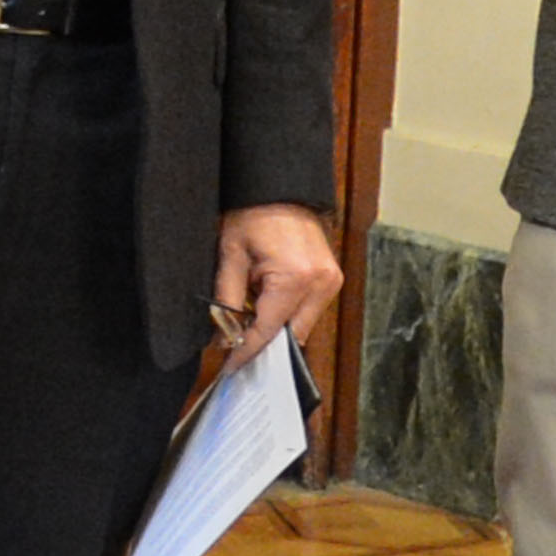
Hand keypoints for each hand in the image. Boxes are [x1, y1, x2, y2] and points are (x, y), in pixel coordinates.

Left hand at [208, 204, 343, 366]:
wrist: (280, 188)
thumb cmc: (253, 216)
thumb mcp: (230, 256)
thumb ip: (227, 299)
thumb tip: (223, 336)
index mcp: (295, 279)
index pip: (269, 330)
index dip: (248, 351)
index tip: (232, 367)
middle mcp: (320, 284)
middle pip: (292, 335)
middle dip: (264, 344)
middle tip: (235, 349)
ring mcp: (330, 282)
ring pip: (302, 325)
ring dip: (276, 328)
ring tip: (247, 321)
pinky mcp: (331, 278)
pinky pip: (308, 310)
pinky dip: (287, 314)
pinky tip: (264, 306)